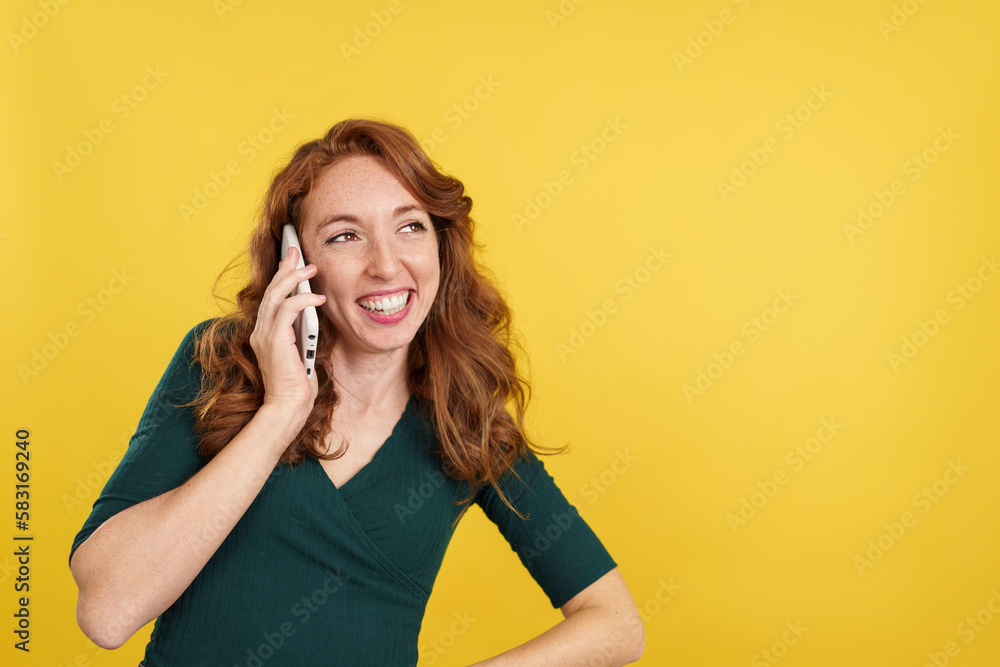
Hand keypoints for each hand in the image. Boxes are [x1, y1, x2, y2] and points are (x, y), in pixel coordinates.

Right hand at [249, 245, 326, 421]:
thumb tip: (314, 312)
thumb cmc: (297, 386)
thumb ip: (302, 332)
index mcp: (265, 333)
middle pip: (271, 290)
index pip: (271, 297)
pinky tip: (317, 297)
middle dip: (284, 267)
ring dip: (294, 278)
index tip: (290, 259)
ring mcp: (264, 336)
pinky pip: (286, 310)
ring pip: (275, 295)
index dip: (280, 275)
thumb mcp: (302, 351)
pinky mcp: (274, 341)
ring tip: (311, 267)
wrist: (287, 408)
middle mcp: (260, 331)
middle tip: (296, 250)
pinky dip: (303, 300)